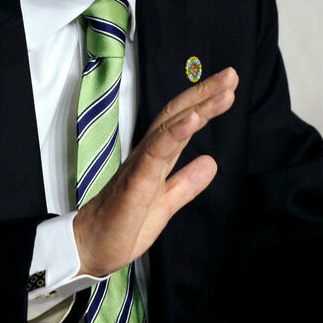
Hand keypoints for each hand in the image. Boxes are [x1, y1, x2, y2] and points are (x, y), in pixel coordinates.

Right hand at [73, 67, 236, 276]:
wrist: (91, 248)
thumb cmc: (122, 225)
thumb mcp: (165, 204)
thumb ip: (186, 183)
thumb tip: (212, 162)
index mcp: (155, 160)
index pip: (181, 123)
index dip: (204, 103)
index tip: (228, 88)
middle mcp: (147, 155)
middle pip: (176, 115)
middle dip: (204, 93)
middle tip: (231, 75)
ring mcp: (140, 167)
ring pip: (169, 128)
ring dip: (196, 107)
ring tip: (221, 91)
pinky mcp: (135, 184)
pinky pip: (155, 154)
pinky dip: (174, 134)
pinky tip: (192, 121)